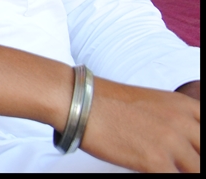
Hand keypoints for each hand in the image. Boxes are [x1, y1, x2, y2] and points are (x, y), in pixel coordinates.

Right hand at [80, 77, 199, 171]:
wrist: (78, 100)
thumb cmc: (106, 102)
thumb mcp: (151, 102)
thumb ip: (173, 120)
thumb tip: (180, 142)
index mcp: (184, 106)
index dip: (199, 148)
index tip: (191, 155)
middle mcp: (184, 123)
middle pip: (204, 155)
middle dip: (195, 163)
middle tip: (180, 165)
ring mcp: (172, 143)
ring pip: (197, 171)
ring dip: (183, 171)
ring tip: (165, 168)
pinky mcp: (156, 161)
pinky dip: (168, 178)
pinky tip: (151, 172)